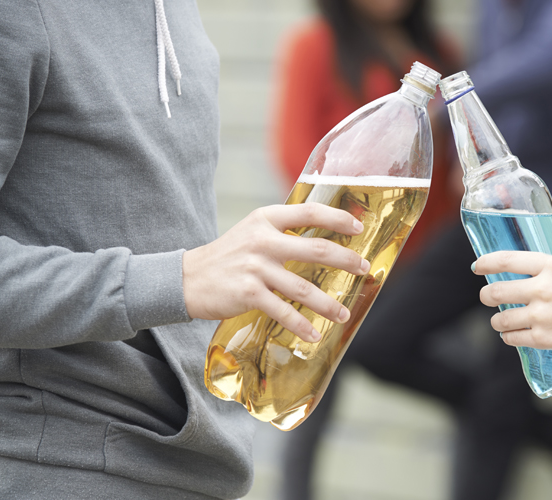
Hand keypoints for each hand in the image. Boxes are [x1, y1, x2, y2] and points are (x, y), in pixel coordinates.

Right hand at [183, 203, 370, 341]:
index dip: (337, 218)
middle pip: (316, 248)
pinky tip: (314, 335)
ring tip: (345, 313)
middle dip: (346, 260)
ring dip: (328, 303)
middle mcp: (263, 240)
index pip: (309, 212)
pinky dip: (301, 325)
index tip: (358, 227)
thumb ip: (282, 233)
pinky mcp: (248, 293)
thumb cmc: (227, 257)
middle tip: (364, 269)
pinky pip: (283, 311)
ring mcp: (256, 267)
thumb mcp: (252, 233)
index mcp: (266, 219)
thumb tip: (323, 241)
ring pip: (303, 287)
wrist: (186, 279)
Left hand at [473, 251, 551, 352]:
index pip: (507, 260)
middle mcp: (541, 289)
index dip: (487, 262)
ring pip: (501, 318)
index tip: (477, 266)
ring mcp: (540, 315)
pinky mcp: (543, 339)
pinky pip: (513, 338)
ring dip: (497, 319)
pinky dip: (509, 336)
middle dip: (487, 294)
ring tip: (500, 320)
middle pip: (497, 291)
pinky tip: (510, 335)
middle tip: (487, 296)